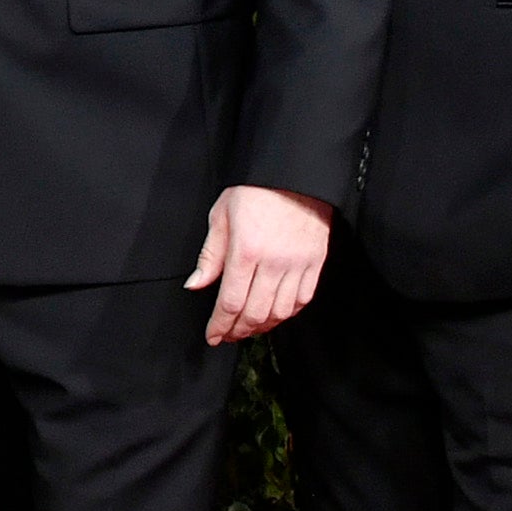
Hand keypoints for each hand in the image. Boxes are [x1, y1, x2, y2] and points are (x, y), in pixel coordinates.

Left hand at [186, 182, 332, 343]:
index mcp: (246, 251)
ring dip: (262, 327)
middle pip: (254, 313)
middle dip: (238, 331)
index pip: (230, 302)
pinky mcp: (316, 263)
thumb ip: (209, 255)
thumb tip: (195, 285)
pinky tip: (274, 315)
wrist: (296, 174)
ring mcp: (298, 264)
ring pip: (280, 312)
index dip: (220, 325)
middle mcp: (274, 262)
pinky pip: (302, 300)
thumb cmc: (256, 191)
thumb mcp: (222, 215)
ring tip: (248, 328)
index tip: (212, 336)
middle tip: (228, 336)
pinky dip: (287, 314)